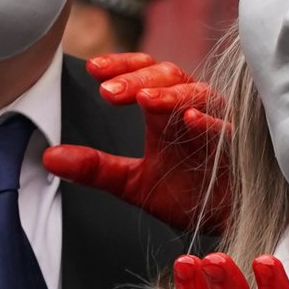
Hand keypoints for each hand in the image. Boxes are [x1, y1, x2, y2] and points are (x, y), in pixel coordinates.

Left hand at [40, 52, 231, 233]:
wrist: (228, 223)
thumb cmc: (189, 194)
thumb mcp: (133, 182)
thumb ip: (95, 168)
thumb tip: (49, 157)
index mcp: (168, 111)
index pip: (146, 73)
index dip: (123, 65)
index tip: (94, 70)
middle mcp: (195, 110)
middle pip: (170, 75)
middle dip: (139, 79)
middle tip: (109, 92)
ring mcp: (219, 126)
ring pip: (199, 94)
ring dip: (170, 94)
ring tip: (143, 99)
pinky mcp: (239, 149)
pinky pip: (227, 129)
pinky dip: (209, 123)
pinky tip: (190, 118)